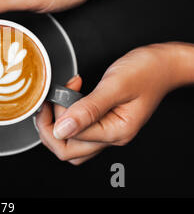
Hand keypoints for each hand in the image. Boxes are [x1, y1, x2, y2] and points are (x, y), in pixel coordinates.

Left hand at [36, 43, 191, 164]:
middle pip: (67, 150)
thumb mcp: (115, 86)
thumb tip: (62, 129)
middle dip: (51, 126)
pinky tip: (69, 98)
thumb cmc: (146, 71)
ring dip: (57, 124)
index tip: (58, 94)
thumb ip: (88, 109)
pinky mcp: (105, 122)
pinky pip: (79, 131)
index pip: (71, 139)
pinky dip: (68, 118)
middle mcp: (112, 137)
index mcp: (115, 132)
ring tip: (58, 99)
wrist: (163, 64)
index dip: (57, 116)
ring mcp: (108, 131)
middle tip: (51, 100)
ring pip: (71, 144)